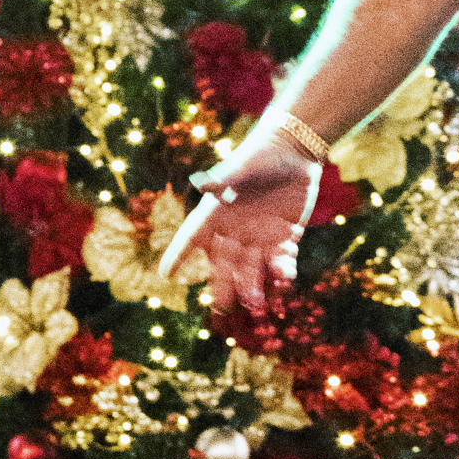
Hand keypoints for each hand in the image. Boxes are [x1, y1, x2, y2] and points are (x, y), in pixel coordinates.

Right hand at [158, 148, 318, 315]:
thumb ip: (226, 179)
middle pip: (223, 263)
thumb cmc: (261, 154)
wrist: (293, 149)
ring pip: (253, 267)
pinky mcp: (284, 235)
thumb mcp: (242, 166)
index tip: (165, 274)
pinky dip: (283, 270)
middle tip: (221, 308)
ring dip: (253, 284)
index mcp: (217, 212)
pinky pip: (281, 260)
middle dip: (222, 285)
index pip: (191, 237)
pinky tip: (287, 276)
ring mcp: (259, 234)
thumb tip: (204, 183)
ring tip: (256, 302)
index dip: (178, 255)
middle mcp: (235, 228)